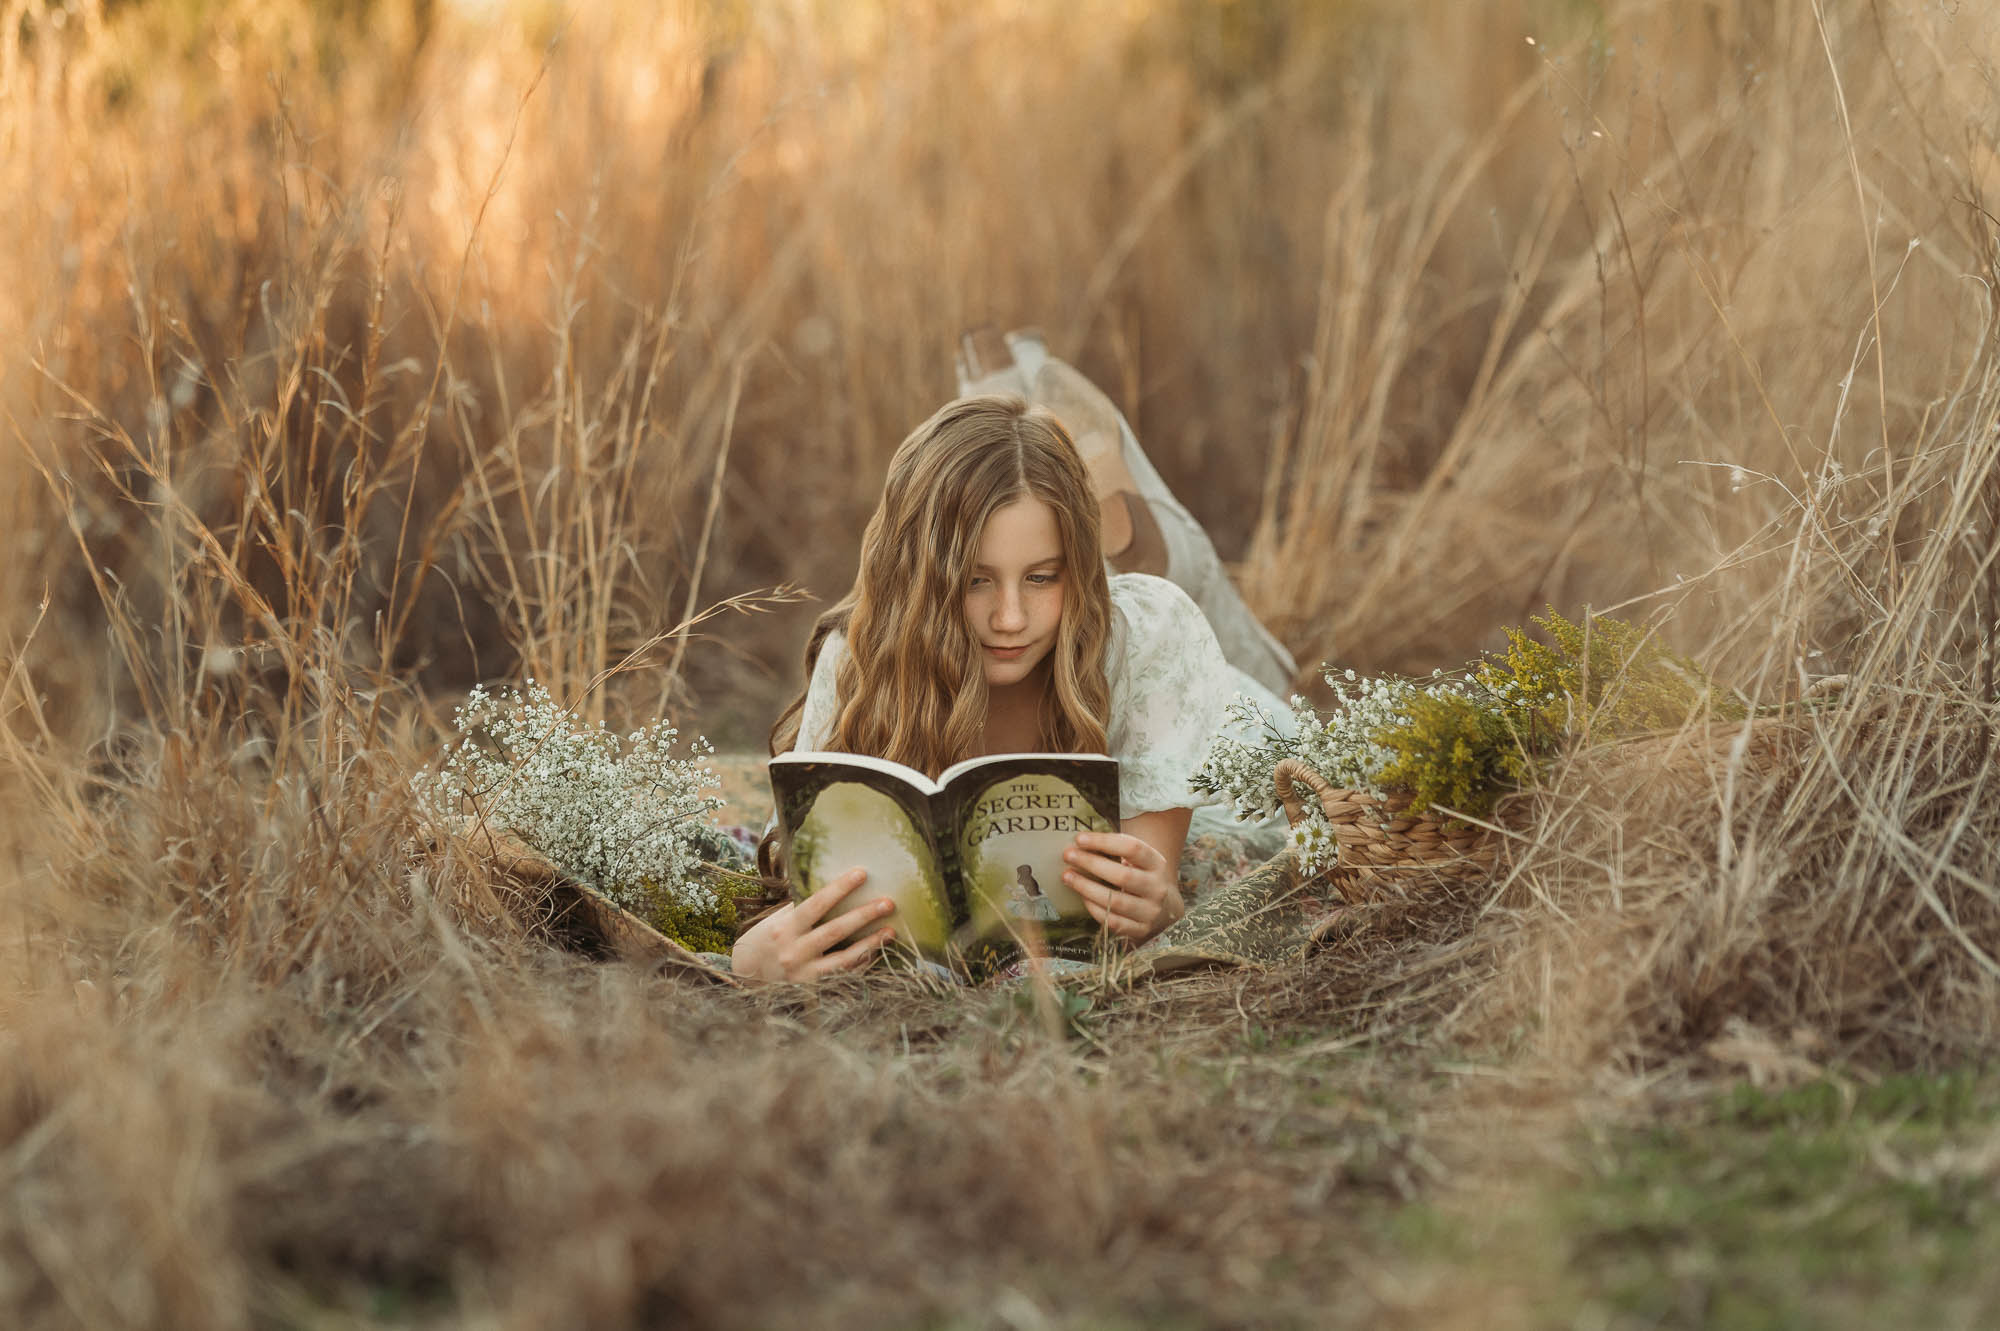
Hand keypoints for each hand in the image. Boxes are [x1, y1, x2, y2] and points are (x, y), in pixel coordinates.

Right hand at [729, 867, 894, 982]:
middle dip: (864, 915)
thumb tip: (835, 883)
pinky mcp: (814, 990)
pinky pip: (844, 977)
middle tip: (888, 903)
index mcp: (785, 929)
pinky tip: (877, 951)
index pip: (815, 904)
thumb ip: (802, 906)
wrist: (749, 976)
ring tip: (891, 931)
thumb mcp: (777, 919)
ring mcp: (804, 974)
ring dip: (871, 944)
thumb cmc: (769, 939)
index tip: (862, 873)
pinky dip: (862, 964)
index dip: (839, 888)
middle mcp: (794, 952)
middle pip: (835, 931)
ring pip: (844, 960)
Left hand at [1062, 830, 1184, 943]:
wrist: (1163, 909)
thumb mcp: (1137, 861)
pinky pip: (1113, 921)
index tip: (1080, 839)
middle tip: (1068, 855)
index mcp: (1157, 864)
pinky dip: (1094, 908)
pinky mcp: (1140, 930)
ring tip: (1067, 876)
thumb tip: (1079, 844)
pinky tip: (1082, 896)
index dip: (1105, 842)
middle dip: (1091, 864)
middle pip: (1123, 876)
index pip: (1132, 848)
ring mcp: (1150, 911)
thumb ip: (1115, 851)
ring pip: (1116, 901)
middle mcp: (1157, 888)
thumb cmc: (1140, 877)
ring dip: (1087, 887)